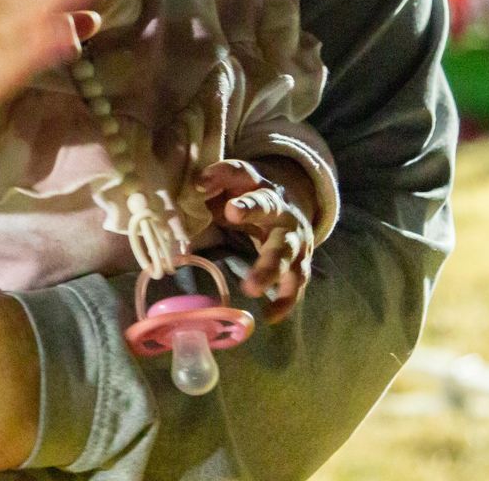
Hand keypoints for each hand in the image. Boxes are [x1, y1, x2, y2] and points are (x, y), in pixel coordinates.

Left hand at [195, 159, 314, 322]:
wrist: (290, 211)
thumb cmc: (247, 202)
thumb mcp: (228, 190)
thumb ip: (208, 190)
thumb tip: (188, 193)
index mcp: (258, 185)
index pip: (241, 173)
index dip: (221, 175)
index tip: (200, 183)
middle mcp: (279, 208)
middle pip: (268, 205)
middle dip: (251, 208)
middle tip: (232, 214)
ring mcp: (293, 236)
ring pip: (285, 251)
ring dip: (270, 269)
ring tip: (251, 288)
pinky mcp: (300, 261)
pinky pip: (296, 282)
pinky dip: (285, 300)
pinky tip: (271, 316)